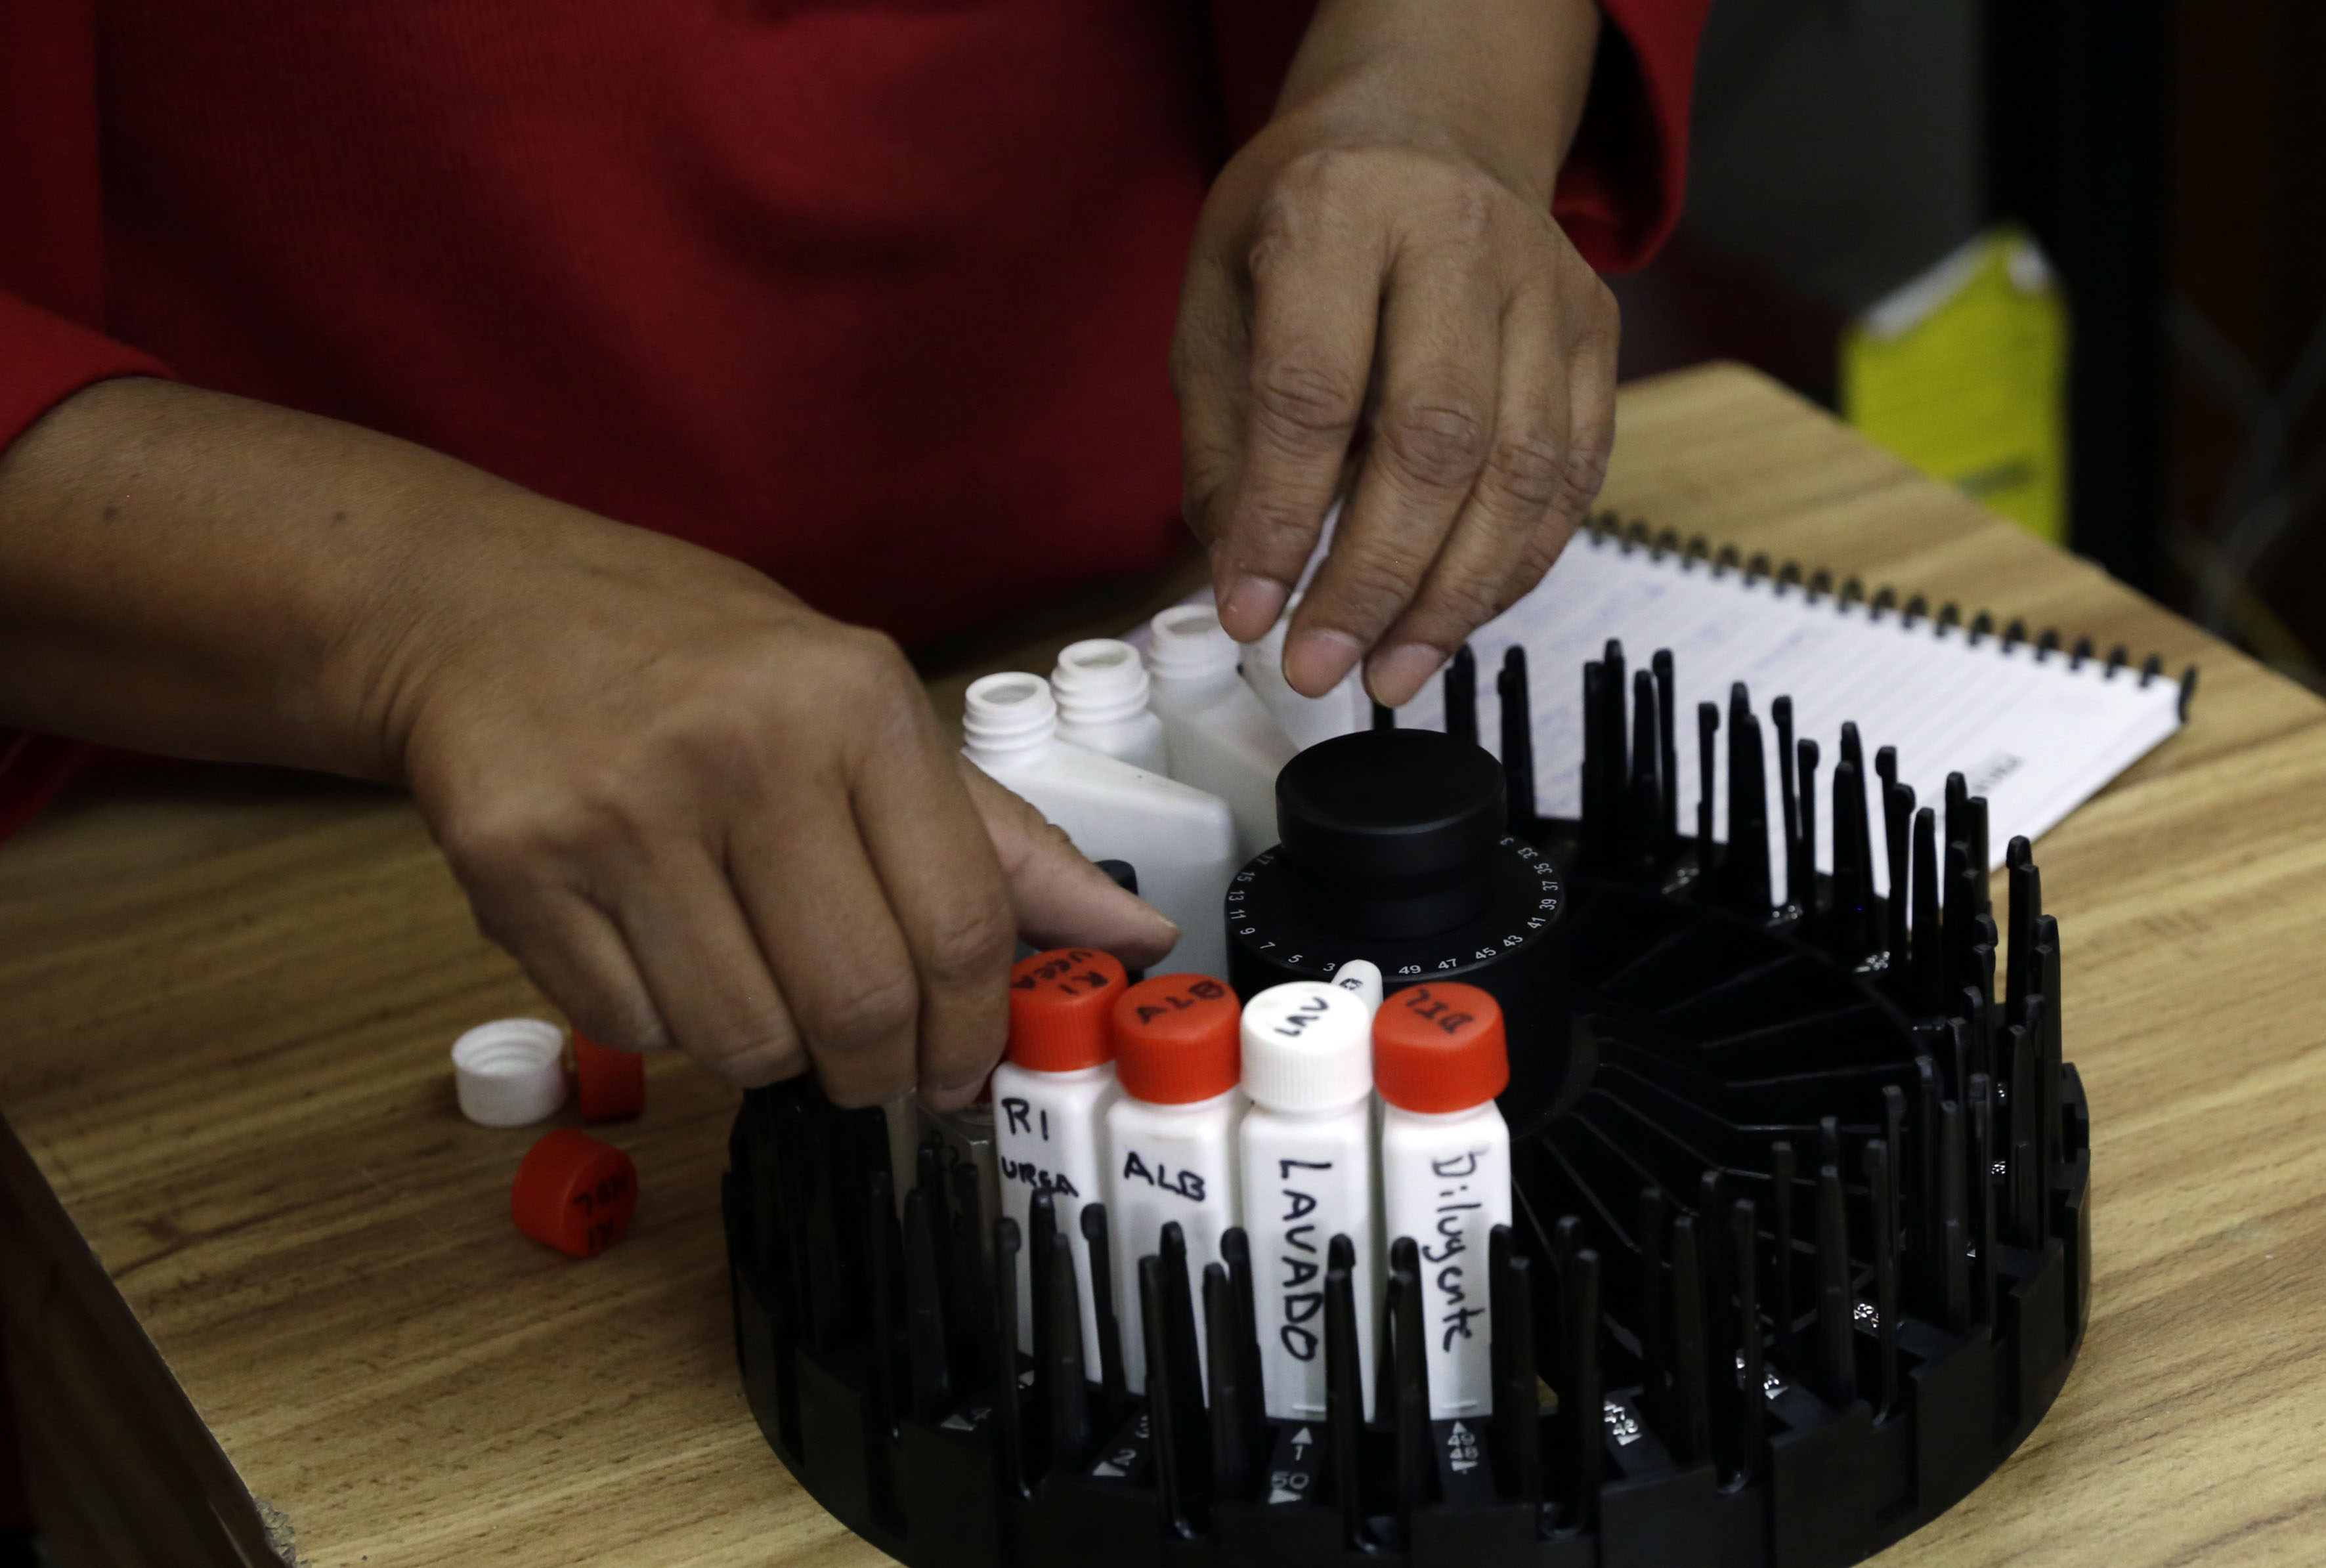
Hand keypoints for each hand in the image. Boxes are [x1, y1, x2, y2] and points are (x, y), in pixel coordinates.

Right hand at [391, 523, 1176, 1104]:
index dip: (975, 1029)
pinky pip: (632, 1030)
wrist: (484, 609)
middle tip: (868, 1059)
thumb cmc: (699, 663)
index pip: (958, 925)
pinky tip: (656, 942)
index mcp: (853, 702)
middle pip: (857, 1004)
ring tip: (753, 975)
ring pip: (743, 1040)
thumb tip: (1132, 935)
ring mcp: (617, 812)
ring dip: (767, 1048)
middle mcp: (741, 750)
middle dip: (877, 1068)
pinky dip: (663, 1023)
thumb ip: (996, 838)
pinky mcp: (514, 870)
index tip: (965, 1066)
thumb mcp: (862, 709)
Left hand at [1171, 0, 1614, 706]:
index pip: (1315, 393)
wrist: (1431, 125)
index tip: (1249, 613)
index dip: (1282, 520)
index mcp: (1341, 209)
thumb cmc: (1309, 221)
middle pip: (1435, 442)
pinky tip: (1453, 621)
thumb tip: (1244, 578)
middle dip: (1375, 579)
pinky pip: (1570, 478)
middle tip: (1320, 666)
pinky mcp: (1597, 333)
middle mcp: (1460, 236)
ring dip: (1452, 597)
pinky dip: (1514, 566)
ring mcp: (1547, 285)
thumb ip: (1226, 439)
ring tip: (1387, 673)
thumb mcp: (1219, 298)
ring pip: (1519, 473)